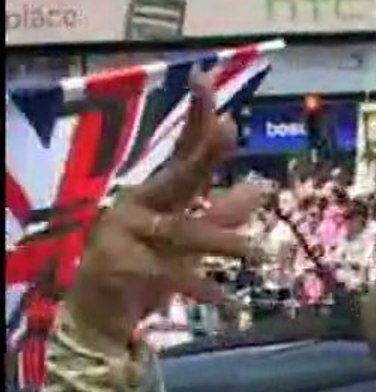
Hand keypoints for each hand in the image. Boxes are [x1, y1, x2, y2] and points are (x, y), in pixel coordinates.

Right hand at [67, 70, 262, 346]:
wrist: (97, 313)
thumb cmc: (143, 265)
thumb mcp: (187, 238)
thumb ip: (223, 214)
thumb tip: (262, 189)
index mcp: (156, 192)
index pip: (181, 148)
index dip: (196, 116)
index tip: (205, 78)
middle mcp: (140, 204)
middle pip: (178, 175)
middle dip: (204, 153)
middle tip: (229, 127)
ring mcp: (128, 234)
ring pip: (183, 232)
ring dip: (221, 242)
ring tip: (257, 252)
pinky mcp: (123, 268)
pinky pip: (171, 277)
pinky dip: (202, 289)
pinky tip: (228, 300)